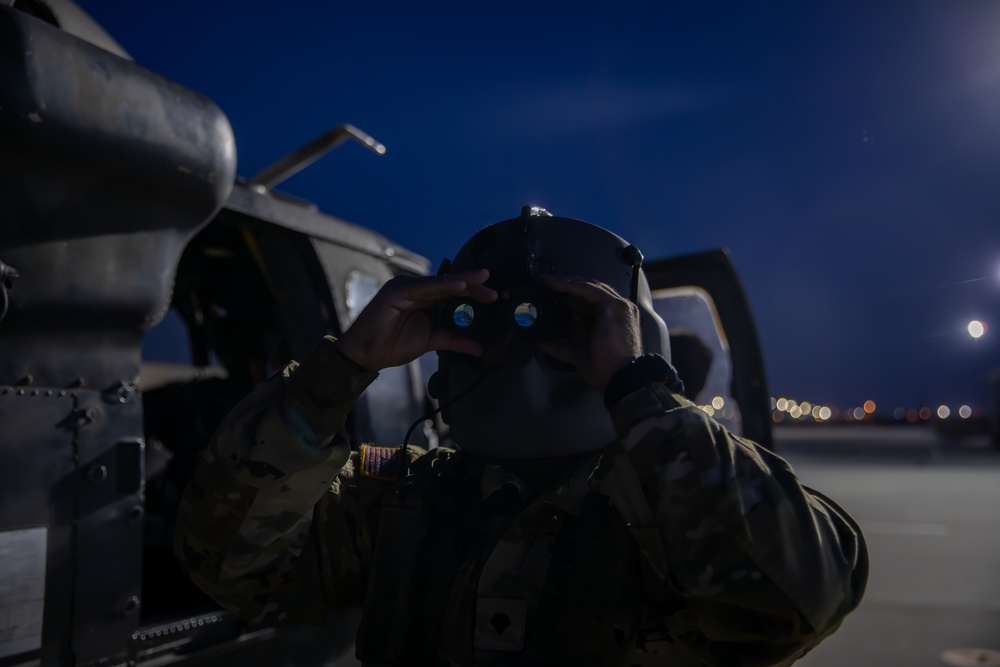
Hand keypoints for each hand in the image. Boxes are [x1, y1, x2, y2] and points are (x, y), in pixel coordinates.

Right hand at [335, 269, 496, 370]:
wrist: (366, 354)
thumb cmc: (392, 344)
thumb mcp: (432, 341)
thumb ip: (454, 340)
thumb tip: (478, 348)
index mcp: (425, 299)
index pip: (454, 293)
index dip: (474, 294)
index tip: (493, 297)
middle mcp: (417, 290)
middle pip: (450, 285)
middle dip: (473, 286)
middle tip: (492, 290)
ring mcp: (406, 288)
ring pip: (440, 283)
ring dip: (461, 282)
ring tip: (480, 281)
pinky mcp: (397, 291)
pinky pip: (424, 287)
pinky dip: (442, 285)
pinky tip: (458, 285)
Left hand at [537, 274, 641, 392]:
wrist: (620, 377)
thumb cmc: (605, 369)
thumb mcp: (577, 352)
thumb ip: (561, 345)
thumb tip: (542, 341)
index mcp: (610, 318)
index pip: (587, 300)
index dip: (567, 295)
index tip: (548, 293)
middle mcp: (616, 309)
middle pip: (587, 290)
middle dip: (565, 286)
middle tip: (544, 284)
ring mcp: (617, 305)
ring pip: (587, 286)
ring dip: (565, 282)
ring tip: (546, 281)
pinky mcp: (613, 305)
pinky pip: (587, 289)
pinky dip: (569, 284)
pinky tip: (554, 283)